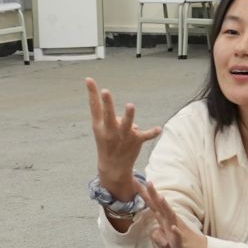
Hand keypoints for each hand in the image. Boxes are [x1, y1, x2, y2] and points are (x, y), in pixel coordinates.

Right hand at [86, 78, 160, 196]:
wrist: (113, 168)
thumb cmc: (107, 143)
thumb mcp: (101, 130)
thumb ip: (109, 115)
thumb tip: (125, 111)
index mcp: (100, 126)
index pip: (94, 106)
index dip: (91, 92)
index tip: (89, 79)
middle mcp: (110, 130)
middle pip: (109, 114)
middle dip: (107, 103)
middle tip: (105, 91)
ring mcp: (123, 135)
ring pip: (127, 124)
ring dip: (129, 116)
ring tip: (130, 105)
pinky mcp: (136, 141)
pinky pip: (146, 135)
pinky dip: (152, 132)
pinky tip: (159, 129)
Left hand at [142, 179, 208, 247]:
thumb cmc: (178, 243)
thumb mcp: (163, 240)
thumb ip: (156, 234)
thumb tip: (154, 229)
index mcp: (164, 219)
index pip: (152, 204)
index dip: (144, 194)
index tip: (135, 182)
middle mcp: (170, 220)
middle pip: (160, 205)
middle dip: (154, 194)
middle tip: (148, 182)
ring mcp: (175, 229)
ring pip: (170, 216)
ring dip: (166, 207)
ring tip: (161, 198)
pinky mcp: (180, 241)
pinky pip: (177, 235)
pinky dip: (175, 231)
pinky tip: (173, 228)